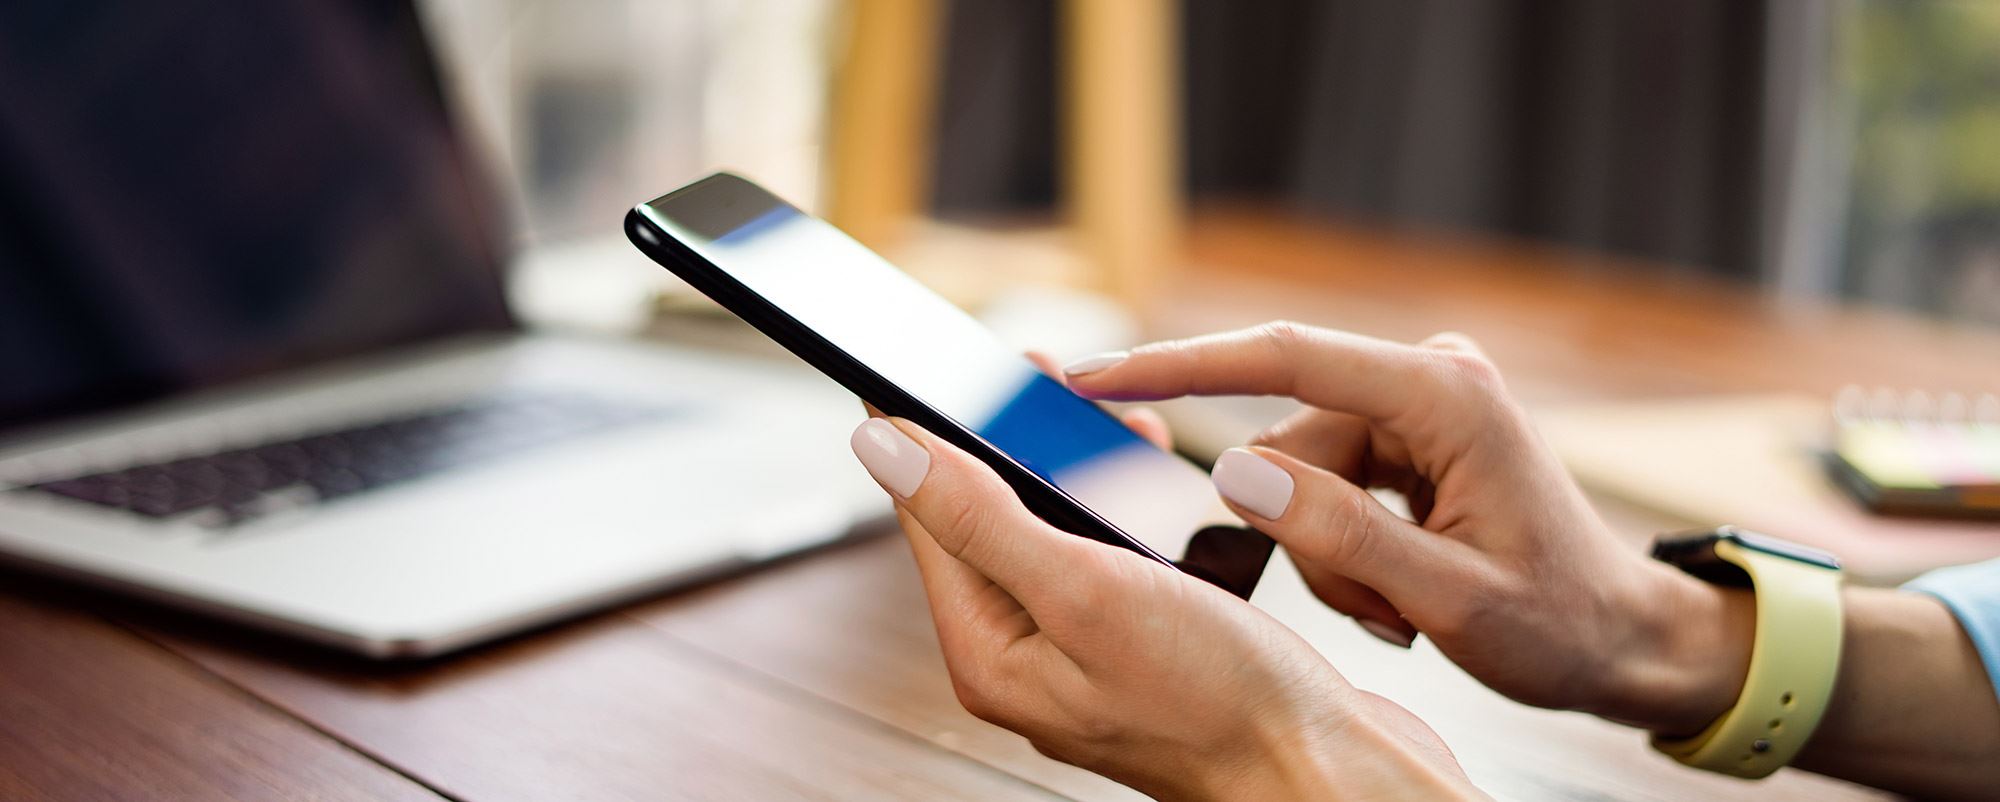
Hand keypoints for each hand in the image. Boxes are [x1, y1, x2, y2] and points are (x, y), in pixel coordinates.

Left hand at [849, 414, 1482, 800]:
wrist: (1331, 773)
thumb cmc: (1218, 706)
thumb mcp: (1085, 591)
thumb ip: (979, 517)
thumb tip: (883, 446)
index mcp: (989, 650)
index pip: (928, 516)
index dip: (929, 430)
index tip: (933, 362)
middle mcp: (1027, 654)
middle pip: (987, 517)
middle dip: (1013, 439)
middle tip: (1042, 375)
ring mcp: (1085, 651)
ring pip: (1055, 530)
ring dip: (1079, 469)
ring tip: (1119, 427)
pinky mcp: (1143, 645)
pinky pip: (1111, 556)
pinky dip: (1129, 510)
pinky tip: (1160, 487)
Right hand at [1063, 322, 1756, 735]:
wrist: (1620, 638)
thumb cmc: (1559, 623)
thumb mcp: (1448, 598)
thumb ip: (1338, 535)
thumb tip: (1232, 472)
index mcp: (1445, 394)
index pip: (1284, 357)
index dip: (1179, 365)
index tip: (1095, 376)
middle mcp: (1430, 378)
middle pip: (1290, 438)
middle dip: (1306, 534)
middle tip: (1380, 612)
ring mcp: (1420, 403)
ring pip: (1300, 472)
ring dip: (1330, 554)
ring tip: (1401, 608)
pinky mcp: (1410, 433)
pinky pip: (1326, 484)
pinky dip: (1344, 548)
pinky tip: (1401, 588)